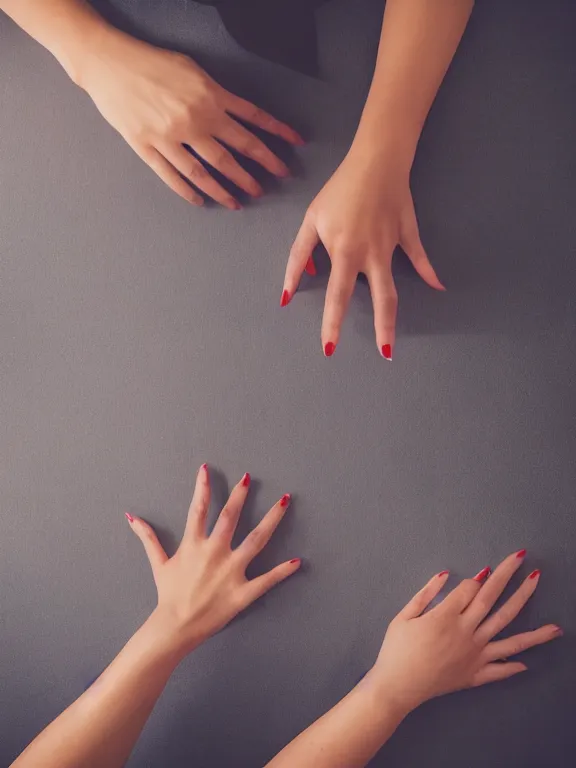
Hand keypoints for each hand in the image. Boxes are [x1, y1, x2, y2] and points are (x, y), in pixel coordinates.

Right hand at [78, 29, 303, 208]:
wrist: (109, 64)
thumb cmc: (151, 63)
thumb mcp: (192, 70)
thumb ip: (216, 94)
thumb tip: (238, 116)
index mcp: (209, 97)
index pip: (253, 119)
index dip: (277, 133)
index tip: (295, 146)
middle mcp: (195, 120)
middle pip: (236, 151)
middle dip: (259, 169)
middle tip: (274, 182)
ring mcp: (171, 137)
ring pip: (207, 171)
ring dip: (228, 188)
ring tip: (240, 201)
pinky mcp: (148, 148)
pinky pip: (174, 177)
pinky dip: (190, 192)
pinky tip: (202, 201)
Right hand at [125, 466, 299, 651]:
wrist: (174, 627)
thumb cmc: (168, 594)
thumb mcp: (158, 563)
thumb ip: (147, 537)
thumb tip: (131, 516)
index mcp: (194, 545)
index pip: (198, 509)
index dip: (202, 487)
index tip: (206, 468)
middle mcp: (214, 553)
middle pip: (230, 518)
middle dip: (240, 496)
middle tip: (249, 478)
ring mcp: (231, 572)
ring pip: (256, 540)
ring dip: (272, 519)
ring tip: (284, 501)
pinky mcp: (243, 592)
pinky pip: (266, 580)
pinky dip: (283, 571)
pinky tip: (297, 561)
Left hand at [281, 148, 443, 357]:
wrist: (375, 159)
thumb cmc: (338, 191)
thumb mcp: (311, 221)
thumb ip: (299, 258)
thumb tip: (289, 293)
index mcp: (344, 252)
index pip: (337, 296)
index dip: (332, 324)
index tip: (330, 348)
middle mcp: (370, 255)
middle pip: (378, 299)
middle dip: (380, 328)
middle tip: (382, 355)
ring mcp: (392, 247)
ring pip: (395, 288)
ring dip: (395, 317)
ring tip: (394, 342)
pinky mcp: (408, 235)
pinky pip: (419, 256)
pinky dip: (428, 271)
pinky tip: (438, 286)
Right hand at [365, 551, 560, 713]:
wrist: (396, 686)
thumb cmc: (396, 649)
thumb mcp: (404, 616)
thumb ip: (426, 593)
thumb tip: (447, 573)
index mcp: (446, 616)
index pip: (470, 589)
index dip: (477, 578)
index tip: (483, 572)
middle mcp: (466, 632)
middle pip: (491, 599)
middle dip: (507, 576)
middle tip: (521, 557)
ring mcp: (474, 655)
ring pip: (509, 637)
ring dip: (532, 627)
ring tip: (555, 624)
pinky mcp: (475, 675)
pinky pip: (499, 671)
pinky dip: (513, 667)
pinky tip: (526, 663)